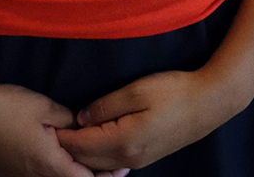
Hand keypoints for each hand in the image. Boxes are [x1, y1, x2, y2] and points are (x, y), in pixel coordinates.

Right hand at [0, 74, 129, 176]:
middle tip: (111, 165)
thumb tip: (82, 128)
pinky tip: (58, 157)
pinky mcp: (8, 172)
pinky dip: (55, 171)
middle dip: (92, 175)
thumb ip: (68, 120)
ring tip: (89, 160)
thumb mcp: (43, 106)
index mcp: (49, 165)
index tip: (121, 166)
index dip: (106, 175)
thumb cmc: (6, 107)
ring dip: (72, 173)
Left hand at [57, 68, 245, 171]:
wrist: (209, 103)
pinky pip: (112, 161)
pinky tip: (91, 141)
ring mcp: (138, 160)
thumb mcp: (137, 91)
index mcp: (124, 142)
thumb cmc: (174, 91)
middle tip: (48, 131)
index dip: (61, 136)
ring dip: (81, 153)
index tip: (44, 125)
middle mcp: (129, 158)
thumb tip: (82, 118)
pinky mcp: (145, 155)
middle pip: (87, 160)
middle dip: (67, 148)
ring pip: (100, 163)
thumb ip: (106, 105)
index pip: (81, 145)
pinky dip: (96, 155)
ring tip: (65, 136)